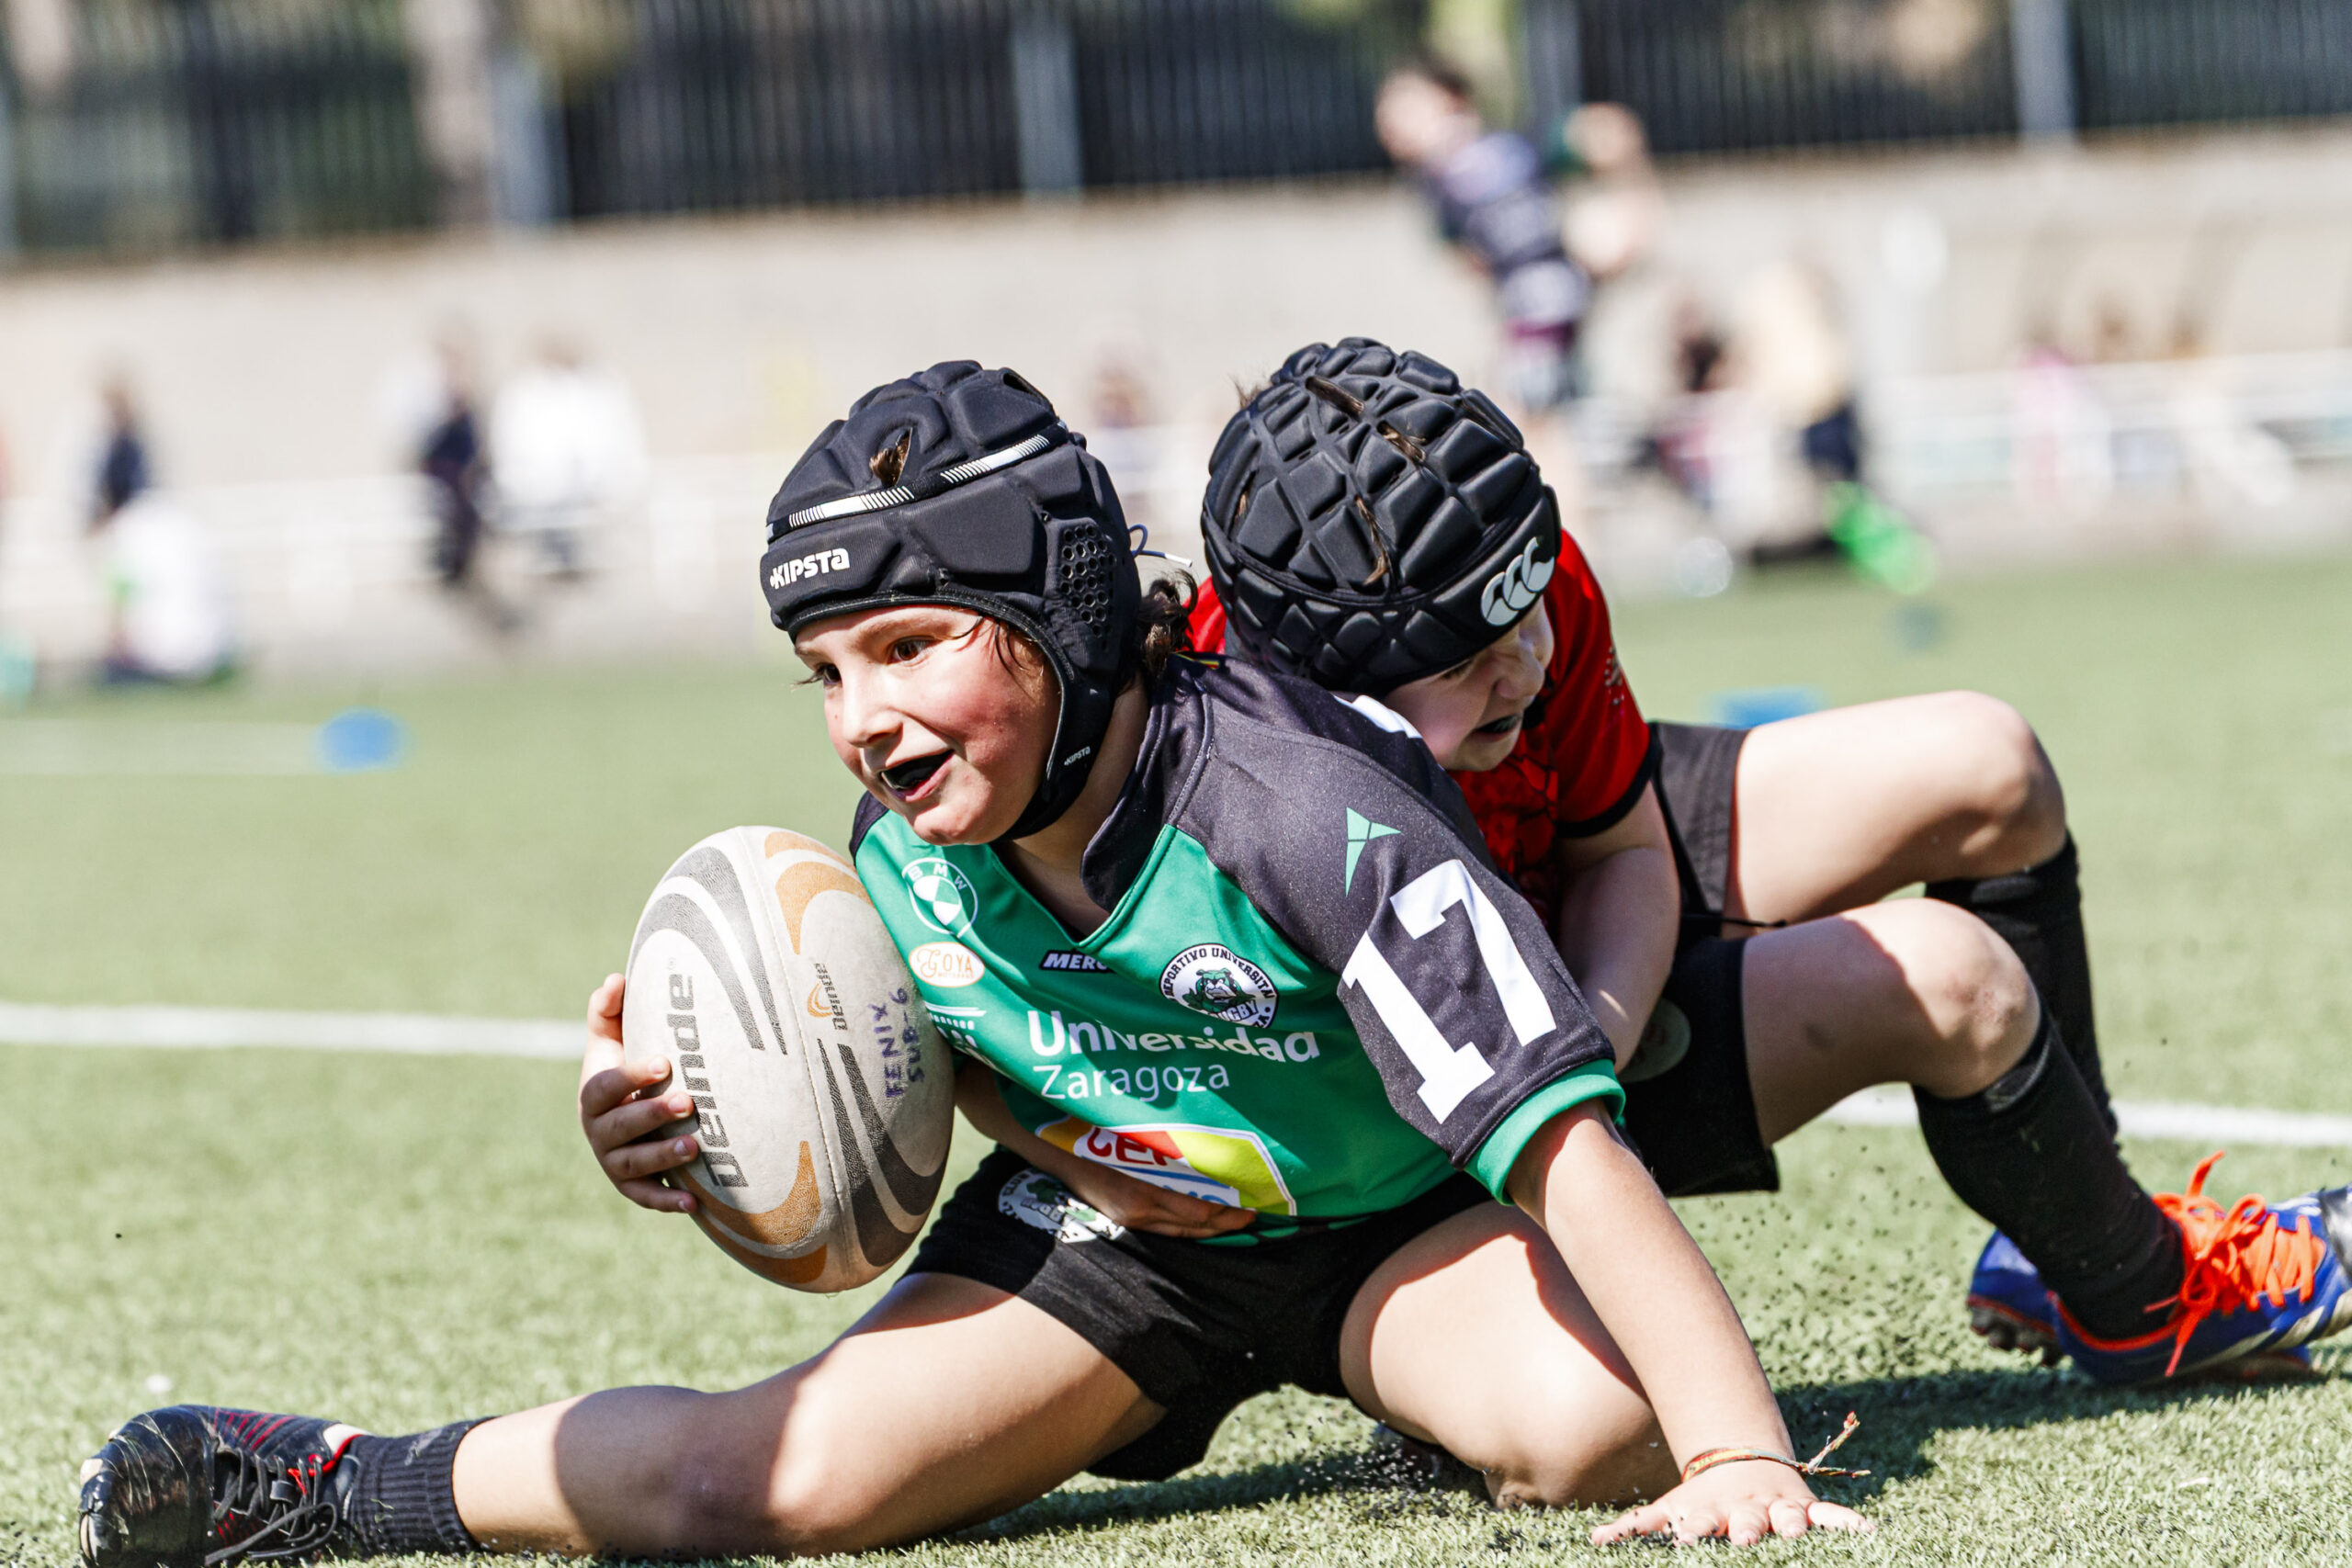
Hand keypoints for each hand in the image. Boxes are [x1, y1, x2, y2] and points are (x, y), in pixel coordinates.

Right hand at [577, 972, 699, 1213]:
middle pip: (618, 1127)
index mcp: (592, 1093)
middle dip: (651, 1116)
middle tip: (688, 1102)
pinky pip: (645, 1197)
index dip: (631, 1076)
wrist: (630, 1110)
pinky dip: (666, 1202)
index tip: (665, 1062)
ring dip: (662, 1157)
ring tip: (694, 1147)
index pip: (604, 1086)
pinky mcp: (632, 1185)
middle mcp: (598, 1131)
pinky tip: (693, 1203)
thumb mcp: (613, 1037)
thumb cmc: (627, 1066)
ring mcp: (613, 1161)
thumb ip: (609, 1009)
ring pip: (632, 1164)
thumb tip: (617, 979)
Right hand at [1046, 1154, 1256, 1240]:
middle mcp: (1141, 1211)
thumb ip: (1168, 1153)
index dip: (1229, 1211)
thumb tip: (1210, 1155)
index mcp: (1144, 1191)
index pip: (1200, 1210)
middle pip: (1196, 1225)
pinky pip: (1167, 1230)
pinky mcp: (1126, 1220)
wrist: (1054, 1149)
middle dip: (1228, 1222)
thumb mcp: (1134, 1140)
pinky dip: (1191, 1226)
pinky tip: (1206, 1221)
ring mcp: (1132, 1219)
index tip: (1255, 1203)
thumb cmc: (1095, 1134)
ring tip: (1238, 1220)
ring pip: (1184, 1231)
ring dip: (1213, 1227)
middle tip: (1256, 1215)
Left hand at [1591, 1459, 1868, 1547]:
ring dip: (1794, 1523)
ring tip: (1797, 1530)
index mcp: (1710, 1512)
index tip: (1687, 1538)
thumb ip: (1635, 1528)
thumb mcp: (1669, 1511)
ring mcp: (1778, 1507)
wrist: (1739, 1463)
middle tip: (1745, 1537)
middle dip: (1747, 1529)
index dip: (1693, 1530)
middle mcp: (1746, 1510)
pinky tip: (1869, 1532)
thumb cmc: (1701, 1502)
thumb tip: (1593, 1542)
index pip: (1700, 1521)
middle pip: (1748, 1521)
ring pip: (1790, 1515)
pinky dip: (1849, 1522)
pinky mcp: (1806, 1507)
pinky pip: (1832, 1515)